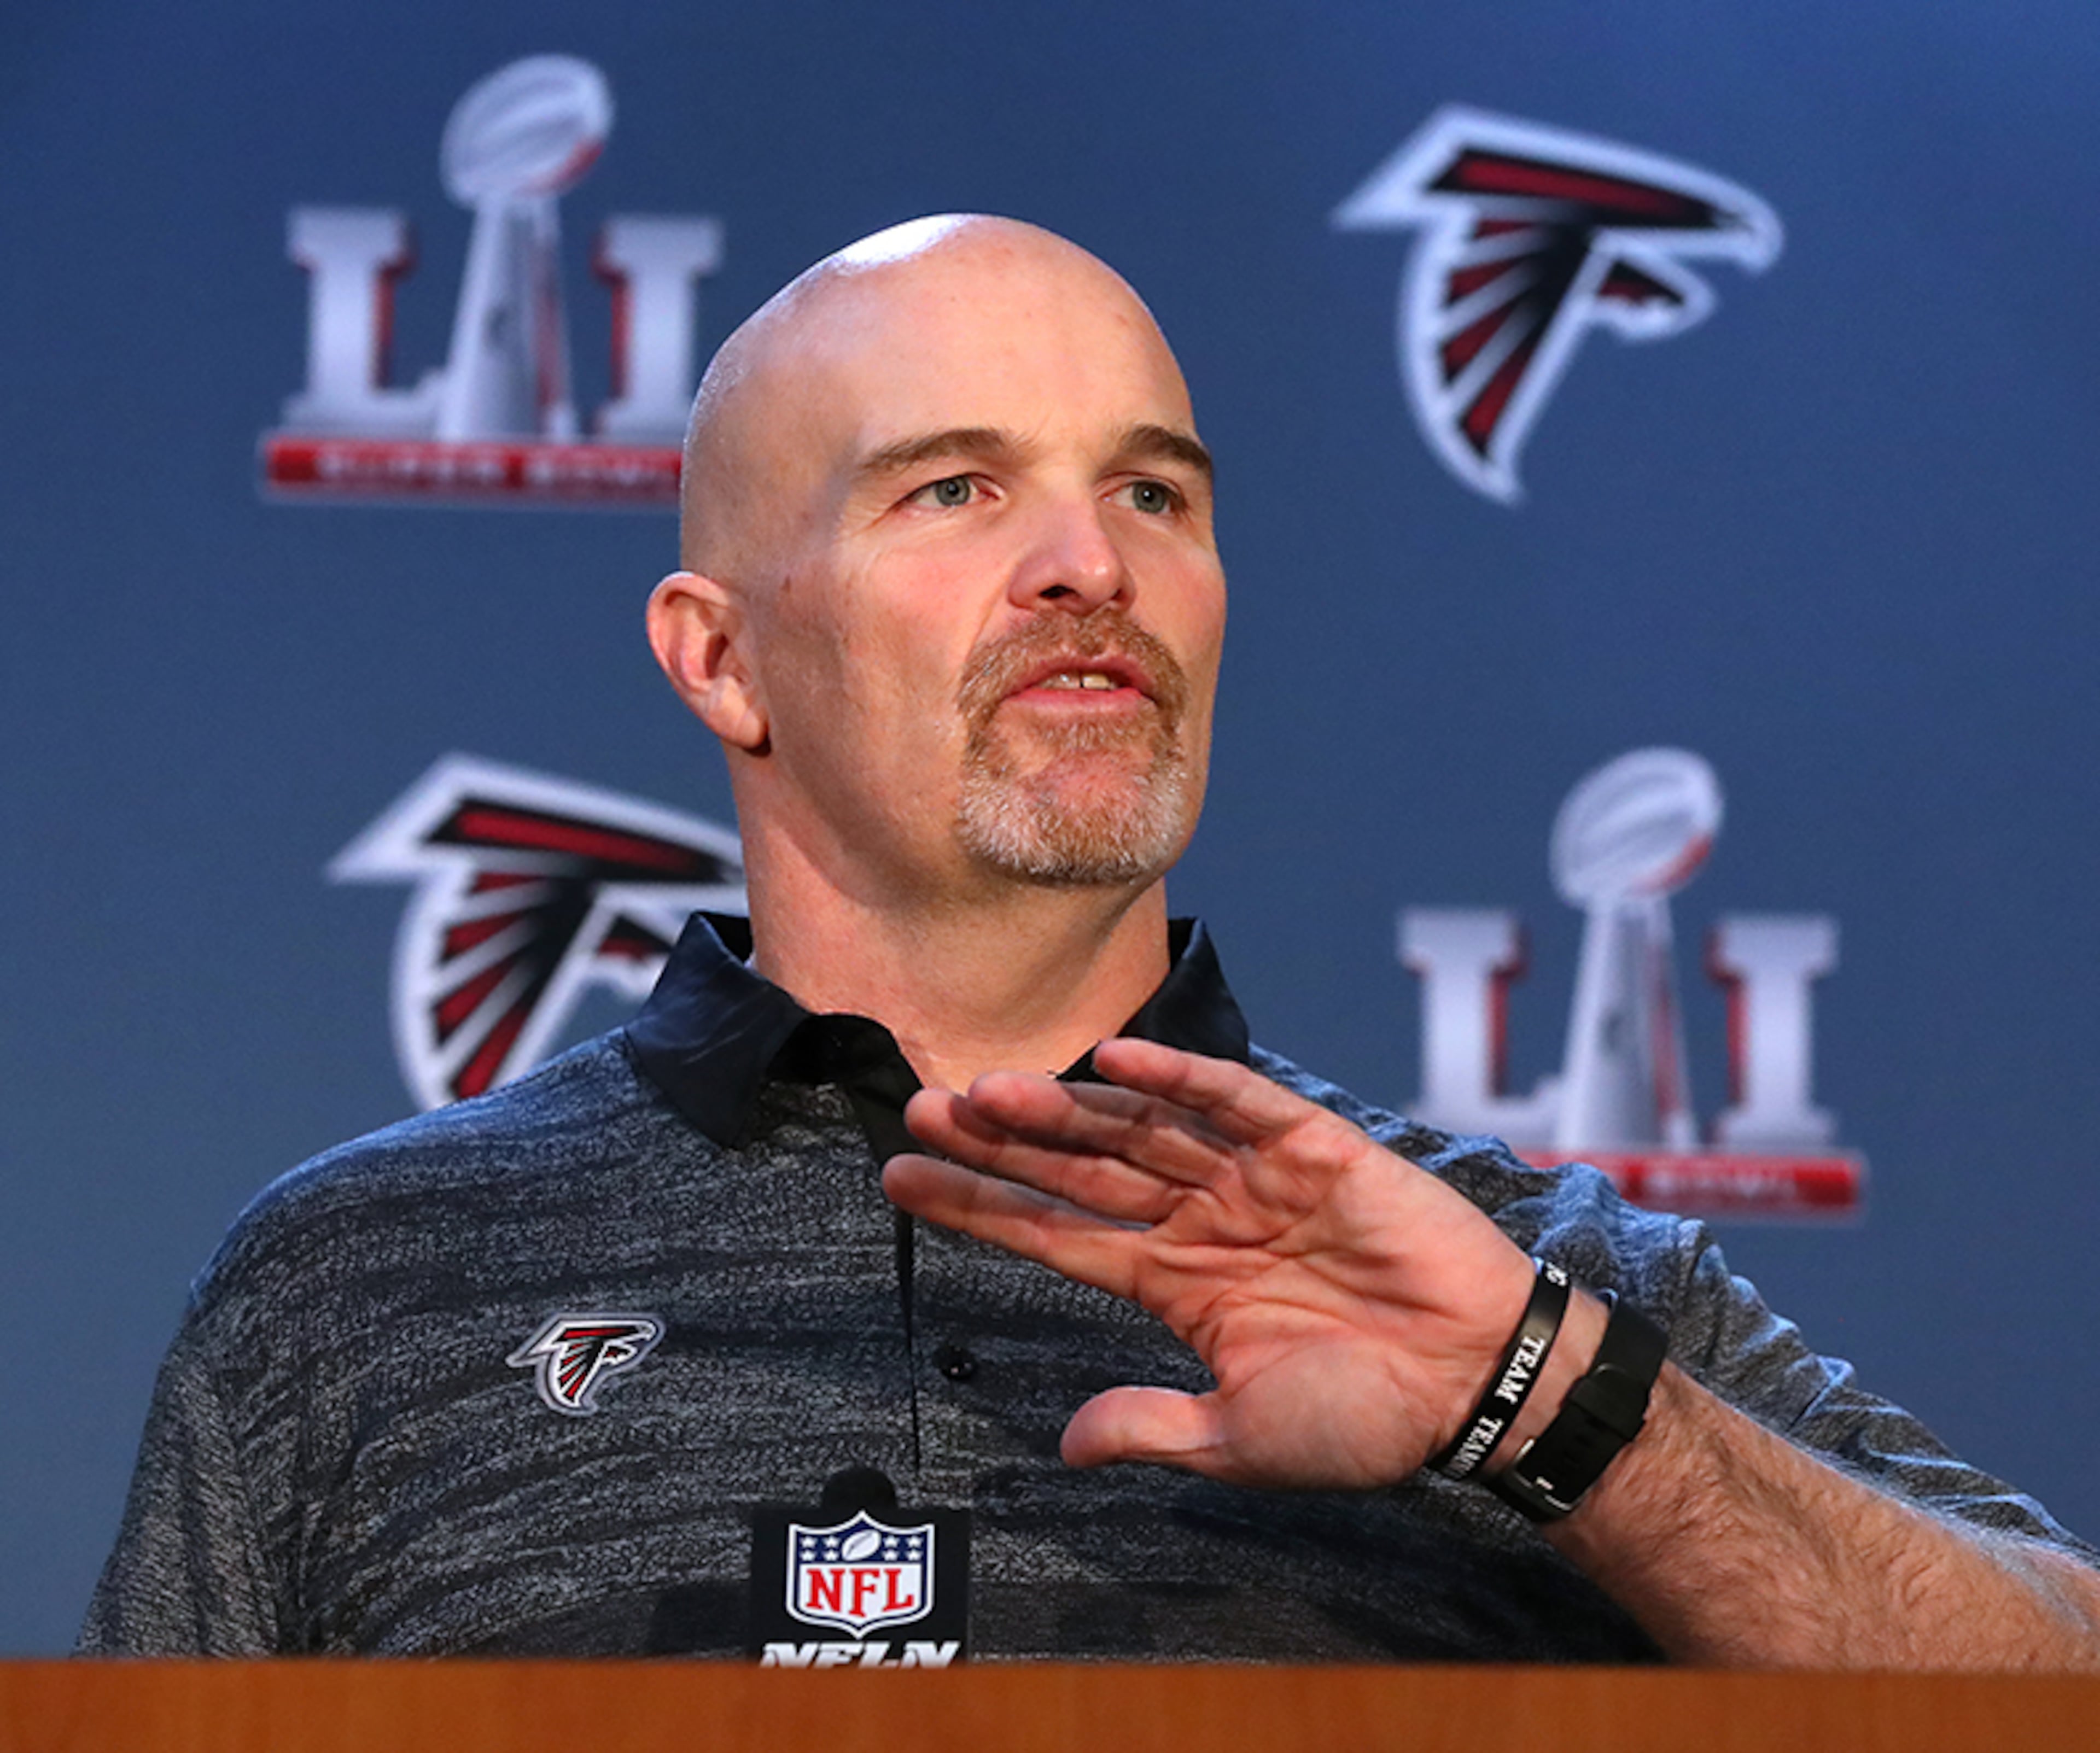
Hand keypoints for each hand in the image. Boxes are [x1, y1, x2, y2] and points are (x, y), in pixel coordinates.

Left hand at [882, 1037, 1538, 1490]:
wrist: (1479, 1386)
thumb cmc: (1369, 1418)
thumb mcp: (1242, 1437)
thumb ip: (1154, 1427)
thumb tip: (1065, 1445)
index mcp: (1177, 1282)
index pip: (1057, 1233)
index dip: (980, 1206)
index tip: (902, 1179)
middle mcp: (1202, 1218)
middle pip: (1081, 1168)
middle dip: (1000, 1142)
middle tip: (919, 1111)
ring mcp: (1253, 1178)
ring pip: (1141, 1128)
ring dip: (1066, 1107)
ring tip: (987, 1093)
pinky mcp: (1315, 1147)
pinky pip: (1238, 1101)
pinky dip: (1181, 1076)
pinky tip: (1117, 1059)